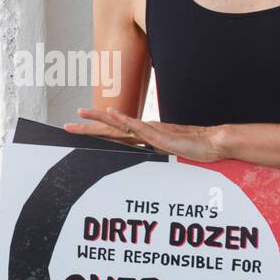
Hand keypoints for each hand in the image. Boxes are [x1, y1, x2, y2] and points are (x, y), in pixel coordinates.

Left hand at [65, 106, 222, 161]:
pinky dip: (124, 120)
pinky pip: (138, 126)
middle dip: (88, 127)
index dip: (95, 132)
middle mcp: (144, 131)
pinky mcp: (160, 134)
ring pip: (119, 123)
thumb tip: (144, 165)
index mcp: (144, 137)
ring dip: (99, 119)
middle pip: (110, 128)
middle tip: (67, 126)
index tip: (78, 132)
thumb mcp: (167, 157)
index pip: (114, 135)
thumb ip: (155, 158)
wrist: (212, 143)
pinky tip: (112, 114)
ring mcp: (151, 130)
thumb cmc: (193, 150)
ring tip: (81, 114)